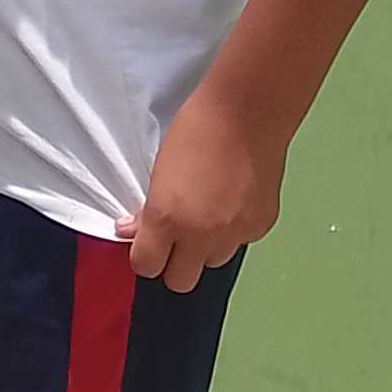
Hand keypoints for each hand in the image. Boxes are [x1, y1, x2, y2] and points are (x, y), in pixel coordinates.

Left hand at [125, 83, 284, 290]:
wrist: (249, 110)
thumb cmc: (199, 127)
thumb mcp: (160, 168)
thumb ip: (147, 209)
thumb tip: (131, 230)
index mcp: (166, 218)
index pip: (147, 268)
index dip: (146, 257)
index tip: (150, 245)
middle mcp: (200, 234)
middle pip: (181, 281)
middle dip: (176, 265)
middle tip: (178, 239)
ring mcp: (234, 233)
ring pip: (214, 261)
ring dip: (208, 247)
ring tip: (211, 212)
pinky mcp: (260, 225)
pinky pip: (241, 242)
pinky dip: (236, 229)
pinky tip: (235, 199)